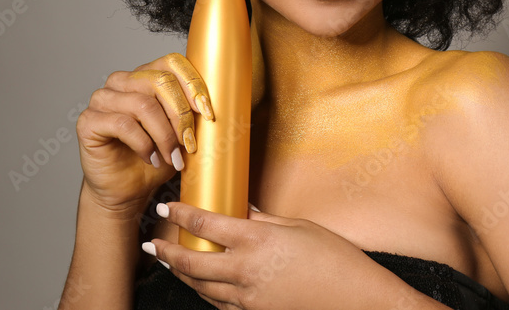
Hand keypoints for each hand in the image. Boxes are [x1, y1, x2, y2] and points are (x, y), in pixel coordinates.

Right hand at [75, 53, 214, 216]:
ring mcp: (102, 99)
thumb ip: (196, 111)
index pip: (172, 63)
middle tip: (190, 145)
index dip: (194, 85)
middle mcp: (122, 81)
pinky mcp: (88, 121)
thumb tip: (228, 99)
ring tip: (172, 156)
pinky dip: (144, 144)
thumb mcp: (185, 132)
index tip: (208, 114)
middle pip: (160, 82)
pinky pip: (123, 124)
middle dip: (181, 116)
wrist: (128, 190)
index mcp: (146, 76)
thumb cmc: (158, 158)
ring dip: (164, 135)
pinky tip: (151, 158)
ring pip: (144, 104)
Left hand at [144, 201, 399, 309]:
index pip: (206, 225)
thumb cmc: (334, 258)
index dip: (181, 215)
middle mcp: (246, 269)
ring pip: (200, 285)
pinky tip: (201, 284)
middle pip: (192, 261)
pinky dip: (204, 291)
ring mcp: (247, 296)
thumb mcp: (299, 228)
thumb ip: (264, 220)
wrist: (354, 298)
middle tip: (154, 240)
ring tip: (169, 260)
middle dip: (168, 250)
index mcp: (258, 240)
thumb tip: (241, 210)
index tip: (167, 208)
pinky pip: (219, 302)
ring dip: (181, 272)